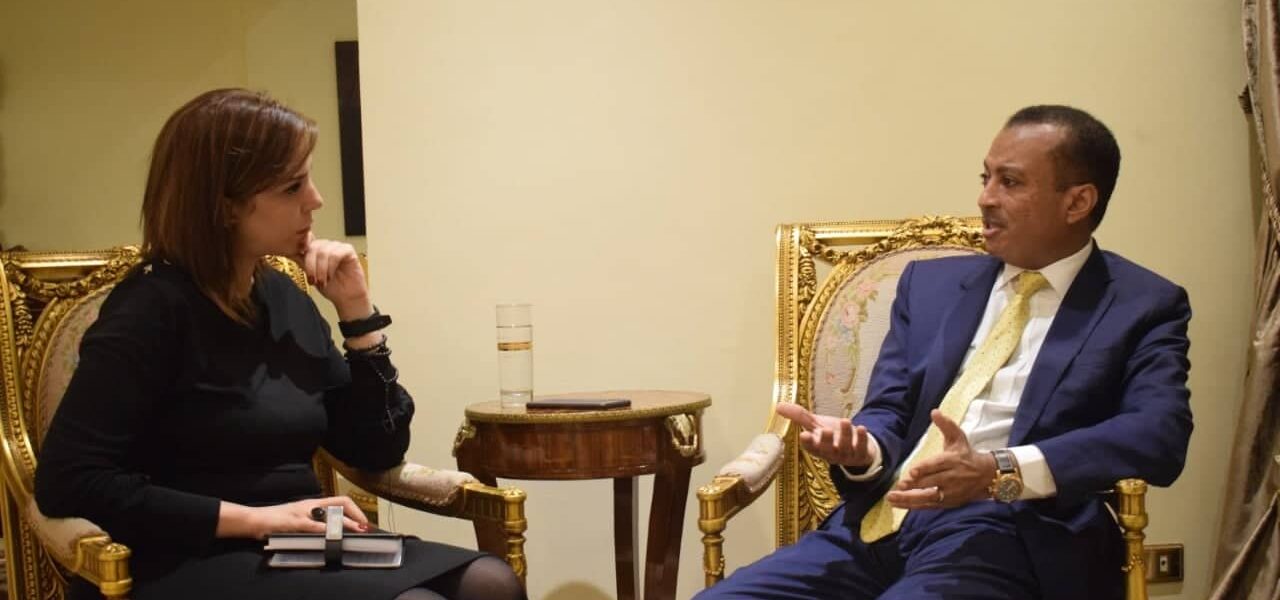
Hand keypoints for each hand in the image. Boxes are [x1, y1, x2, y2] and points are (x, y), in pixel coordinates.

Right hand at [217, 496, 369, 539]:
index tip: (363, 522)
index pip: (340, 501)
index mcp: (313, 504)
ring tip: (356, 530)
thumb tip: (333, 530)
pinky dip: (323, 529)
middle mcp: (311, 505)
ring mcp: (302, 513)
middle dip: (356, 515)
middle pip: (340, 504)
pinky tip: (331, 534)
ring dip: (345, 523)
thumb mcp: (300, 518)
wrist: (255, 520)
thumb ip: (315, 522)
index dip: (355, 510)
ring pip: (329, 514)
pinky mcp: (293, 522)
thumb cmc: (278, 521)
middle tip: (365, 527)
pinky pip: (311, 525)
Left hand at [297, 235, 371, 319]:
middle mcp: (327, 245)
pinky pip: (336, 254)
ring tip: (322, 281)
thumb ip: (302, 261)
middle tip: (312, 279)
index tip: (298, 257)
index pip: (307, 240)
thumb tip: (288, 251)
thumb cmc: (331, 287)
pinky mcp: (348, 251)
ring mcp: (338, 247)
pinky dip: (330, 267)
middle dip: (310, 265)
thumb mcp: (311, 274)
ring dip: (321, 269)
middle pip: (313, 247)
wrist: (346, 298)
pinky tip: (331, 276)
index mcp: (317, 249)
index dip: (301, 245)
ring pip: (323, 251)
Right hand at [775, 403, 875, 467]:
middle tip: (826, 430)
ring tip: (845, 421)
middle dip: (826, 441)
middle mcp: (831, 453)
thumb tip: (778, 406)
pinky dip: (862, 439)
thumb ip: (799, 416)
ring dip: (846, 435)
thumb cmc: (831, 435)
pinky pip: (862, 448)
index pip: (810, 447)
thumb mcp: (815, 425)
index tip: (804, 435)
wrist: (854, 446)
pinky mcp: (862, 454)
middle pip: (827, 450)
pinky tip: (861, 428)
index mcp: (817, 448)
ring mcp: (846, 455)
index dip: (808, 443)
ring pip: (845, 447)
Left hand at [886, 410, 996, 509]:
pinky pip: (929, 506)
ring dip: (909, 499)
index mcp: (953, 460)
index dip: (924, 469)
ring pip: (928, 497)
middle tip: (899, 486)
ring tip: (892, 498)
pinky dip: (914, 506)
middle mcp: (952, 478)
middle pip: (931, 482)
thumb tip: (934, 411)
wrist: (987, 476)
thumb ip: (946, 425)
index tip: (912, 472)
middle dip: (915, 485)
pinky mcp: (948, 503)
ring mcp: (950, 492)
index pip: (937, 465)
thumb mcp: (958, 437)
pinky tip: (898, 505)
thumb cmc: (966, 454)